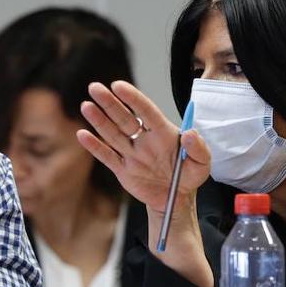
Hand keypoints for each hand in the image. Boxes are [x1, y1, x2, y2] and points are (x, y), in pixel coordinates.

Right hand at [76, 81, 211, 214]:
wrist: (175, 200)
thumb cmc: (189, 176)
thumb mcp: (202, 164)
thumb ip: (199, 148)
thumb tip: (190, 134)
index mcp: (163, 133)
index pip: (146, 111)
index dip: (133, 99)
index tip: (119, 86)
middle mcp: (144, 140)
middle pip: (124, 119)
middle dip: (109, 103)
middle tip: (95, 88)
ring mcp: (131, 154)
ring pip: (112, 134)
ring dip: (98, 120)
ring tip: (86, 106)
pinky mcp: (122, 170)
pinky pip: (107, 156)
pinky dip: (94, 146)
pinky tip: (82, 135)